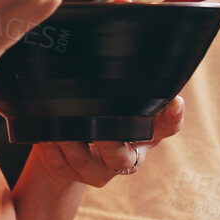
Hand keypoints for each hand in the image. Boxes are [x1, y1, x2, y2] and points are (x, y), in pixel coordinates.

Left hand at [27, 94, 186, 187]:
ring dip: (71, 145)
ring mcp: (98, 169)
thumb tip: (133, 45)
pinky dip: (51, 152)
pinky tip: (45, 137)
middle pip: (123, 157)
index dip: (172, 117)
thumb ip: (126, 86)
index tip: (175, 102)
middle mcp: (126, 156)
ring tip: (58, 129)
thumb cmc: (98, 115)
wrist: (67, 152)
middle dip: (108, 143)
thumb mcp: (114, 102)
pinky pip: (60, 166)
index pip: (167, 127)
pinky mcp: (71, 174)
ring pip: (87, 164)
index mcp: (145, 134)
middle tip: (98, 131)